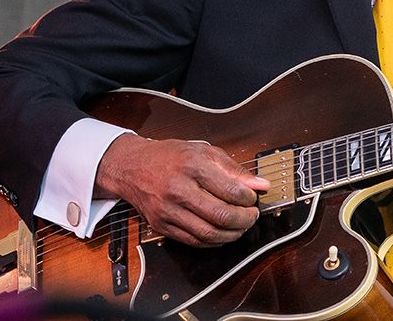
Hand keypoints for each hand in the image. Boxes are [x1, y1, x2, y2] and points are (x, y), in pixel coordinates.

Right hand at [94, 134, 270, 246]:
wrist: (132, 167)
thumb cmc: (169, 157)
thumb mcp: (204, 151)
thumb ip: (234, 169)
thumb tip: (259, 185)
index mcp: (192, 165)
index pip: (230, 190)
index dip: (249, 199)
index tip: (254, 198)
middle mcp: (178, 188)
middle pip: (221, 215)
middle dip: (245, 219)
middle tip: (251, 215)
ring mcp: (168, 210)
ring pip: (209, 233)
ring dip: (232, 234)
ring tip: (240, 226)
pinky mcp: (162, 225)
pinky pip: (194, 241)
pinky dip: (213, 241)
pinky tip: (222, 233)